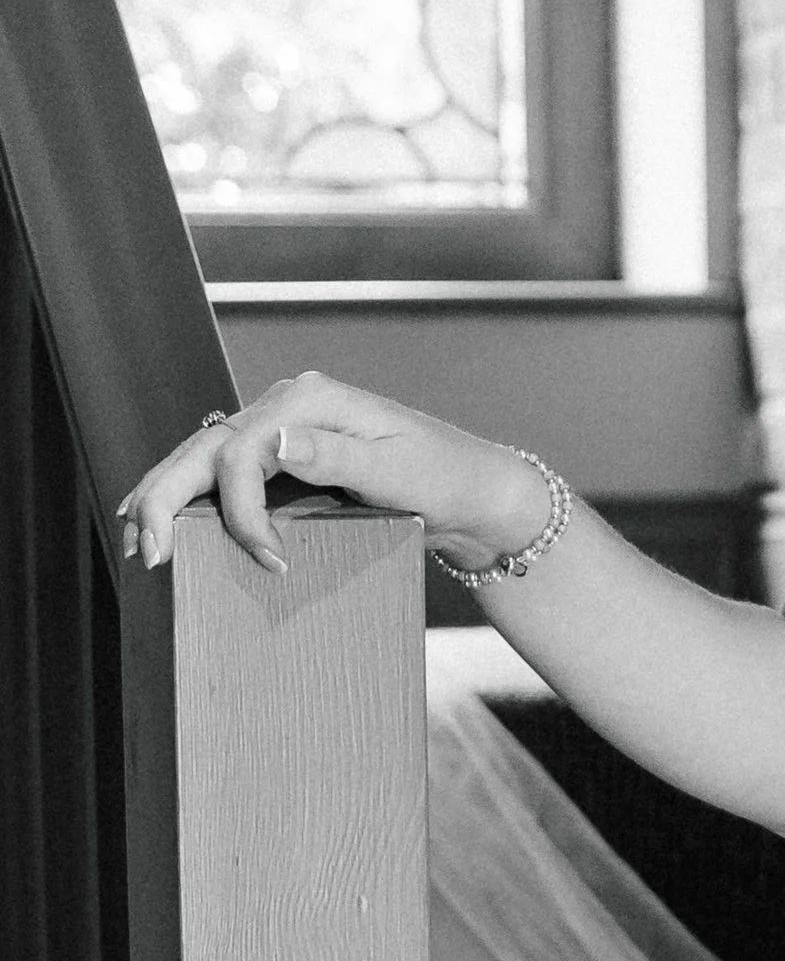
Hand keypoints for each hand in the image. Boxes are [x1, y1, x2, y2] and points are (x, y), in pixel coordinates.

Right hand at [116, 374, 544, 581]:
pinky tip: (161, 518)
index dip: (241, 509)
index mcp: (311, 399)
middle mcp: (288, 405)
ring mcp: (283, 427)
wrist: (473, 491)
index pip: (243, 450)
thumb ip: (338, 457)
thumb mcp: (399, 472)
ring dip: (165, 494)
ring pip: (204, 456)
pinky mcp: (286, 455)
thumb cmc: (445, 479)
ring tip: (134, 536)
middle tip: (143, 550)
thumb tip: (277, 441)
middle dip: (166, 496)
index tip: (269, 561)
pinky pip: (225, 471)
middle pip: (206, 446)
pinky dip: (190, 495)